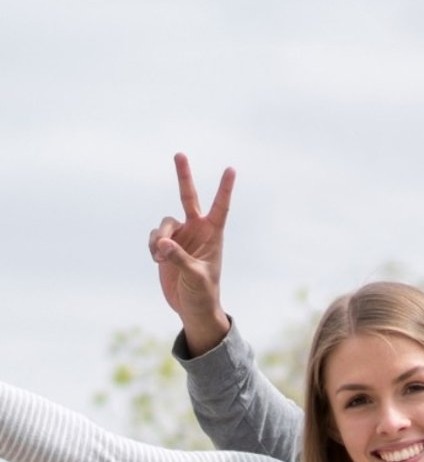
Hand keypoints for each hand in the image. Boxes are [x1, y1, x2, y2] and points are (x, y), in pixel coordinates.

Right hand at [149, 153, 233, 353]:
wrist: (192, 307)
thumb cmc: (203, 294)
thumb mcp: (195, 278)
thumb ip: (180, 259)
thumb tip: (164, 244)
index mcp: (213, 236)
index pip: (219, 207)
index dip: (224, 188)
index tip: (231, 169)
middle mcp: (196, 231)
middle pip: (188, 197)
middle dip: (183, 176)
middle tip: (179, 154)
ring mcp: (180, 236)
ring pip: (163, 223)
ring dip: (159, 238)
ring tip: (161, 257)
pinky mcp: (166, 245)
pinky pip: (154, 236)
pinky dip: (153, 246)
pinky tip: (158, 260)